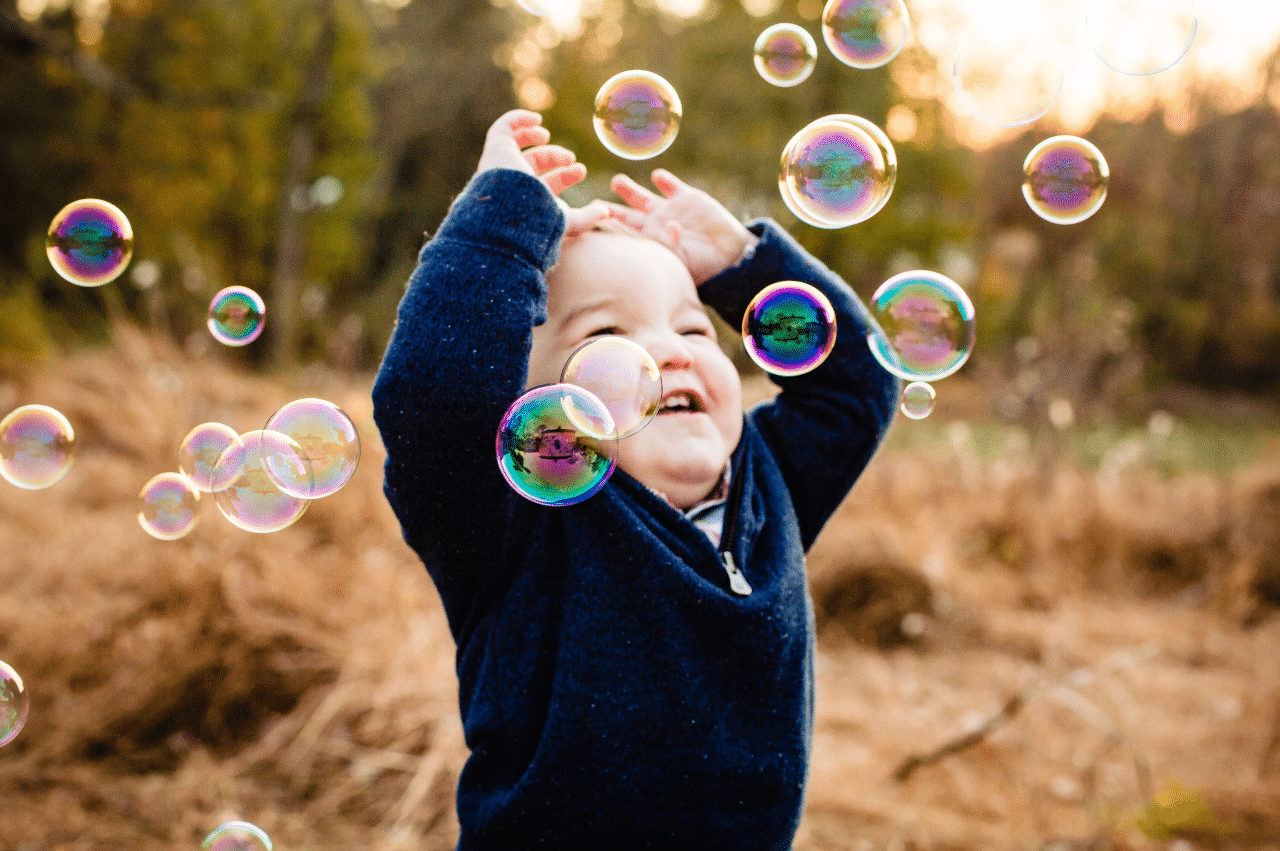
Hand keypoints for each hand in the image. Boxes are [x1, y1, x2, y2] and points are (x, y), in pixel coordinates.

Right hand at [476, 109, 607, 235]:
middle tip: (571, 158)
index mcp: (525, 201)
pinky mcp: (496, 149)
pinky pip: (502, 129)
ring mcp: (501, 165)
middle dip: (554, 157)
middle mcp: (511, 184)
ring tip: (546, 135)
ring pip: (516, 146)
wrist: (513, 213)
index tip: (581, 170)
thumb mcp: (567, 222)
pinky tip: (537, 118)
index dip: (564, 176)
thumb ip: (586, 218)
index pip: (544, 184)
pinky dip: (518, 120)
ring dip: (532, 137)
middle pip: (532, 164)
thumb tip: (605, 212)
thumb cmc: (538, 221)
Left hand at [604, 169, 758, 283]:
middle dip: (610, 210)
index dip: (608, 229)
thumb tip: (670, 227)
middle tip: (592, 204)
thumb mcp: (683, 260)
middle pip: (626, 216)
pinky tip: (658, 176)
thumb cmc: (704, 265)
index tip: (592, 225)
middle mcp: (655, 225)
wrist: (730, 254)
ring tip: (616, 182)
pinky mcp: (687, 198)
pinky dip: (665, 181)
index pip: (623, 235)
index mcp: (649, 242)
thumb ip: (672, 243)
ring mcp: (669, 210)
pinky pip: (671, 186)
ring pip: (642, 197)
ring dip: (629, 189)